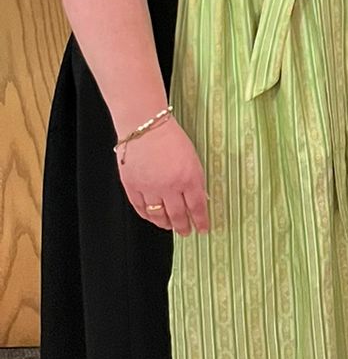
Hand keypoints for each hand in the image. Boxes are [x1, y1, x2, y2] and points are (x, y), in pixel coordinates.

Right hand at [117, 118, 208, 234]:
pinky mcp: (132, 186)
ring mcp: (149, 188)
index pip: (197, 207)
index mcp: (189, 178)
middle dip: (183, 227)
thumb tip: (199, 199)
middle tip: (186, 232)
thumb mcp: (192, 159)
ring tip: (169, 226)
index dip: (200, 221)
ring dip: (165, 223)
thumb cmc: (170, 138)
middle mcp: (169, 187)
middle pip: (178, 215)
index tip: (203, 229)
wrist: (145, 126)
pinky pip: (140, 208)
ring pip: (158, 215)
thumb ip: (195, 181)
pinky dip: (147, 216)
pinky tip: (152, 217)